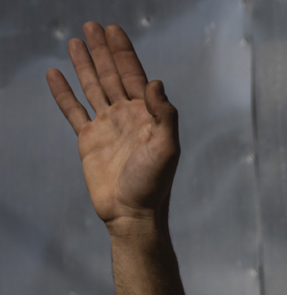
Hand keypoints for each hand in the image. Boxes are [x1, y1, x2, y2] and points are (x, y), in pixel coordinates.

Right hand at [46, 22, 179, 233]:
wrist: (131, 213)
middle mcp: (127, 116)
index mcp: (148, 115)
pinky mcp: (89, 140)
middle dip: (103, 51)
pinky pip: (73, 110)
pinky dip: (63, 93)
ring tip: (75, 41)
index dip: (123, 52)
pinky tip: (55, 74)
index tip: (113, 30)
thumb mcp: (167, 148)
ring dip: (84, 65)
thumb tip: (156, 82)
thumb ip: (165, 114)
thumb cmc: (154, 184)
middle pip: (112, 75)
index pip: (134, 75)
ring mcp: (107, 126)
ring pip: (92, 87)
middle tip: (92, 25)